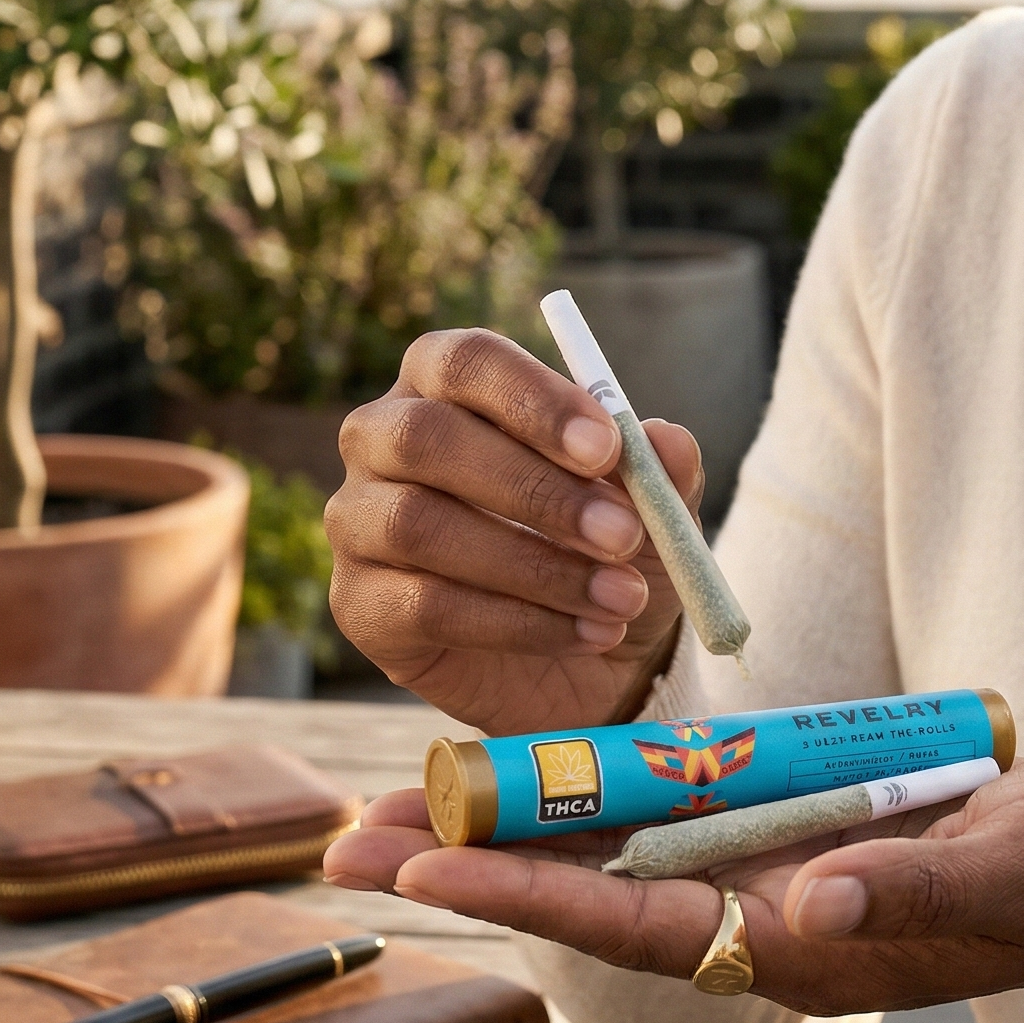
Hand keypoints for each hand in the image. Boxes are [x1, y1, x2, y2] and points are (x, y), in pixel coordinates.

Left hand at [324, 756, 1023, 1013]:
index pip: (641, 922)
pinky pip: (671, 809)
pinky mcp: (789, 827)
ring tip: (396, 803)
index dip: (531, 895)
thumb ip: (915, 894)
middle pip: (594, 894)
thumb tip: (805, 909)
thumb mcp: (1015, 873)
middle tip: (347, 844)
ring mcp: (772, 871)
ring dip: (509, 827)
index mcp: (809, 942)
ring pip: (617, 850)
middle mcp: (767, 915)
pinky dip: (590, 789)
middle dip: (476, 868)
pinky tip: (525, 768)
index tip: (427, 870)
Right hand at [326, 327, 703, 733]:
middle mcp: (383, 439)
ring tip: (621, 596)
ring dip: (535, 566)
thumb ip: (658, 471)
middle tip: (623, 533)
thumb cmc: (604, 550)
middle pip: (426, 437)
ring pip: (420, 526)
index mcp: (445, 385)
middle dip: (534, 487)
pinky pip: (426, 606)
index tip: (608, 448)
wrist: (587, 661)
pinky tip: (586, 632)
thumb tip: (666, 442)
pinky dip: (519, 623)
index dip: (532, 399)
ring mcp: (357, 521)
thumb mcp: (650, 510)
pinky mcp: (360, 603)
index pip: (463, 361)